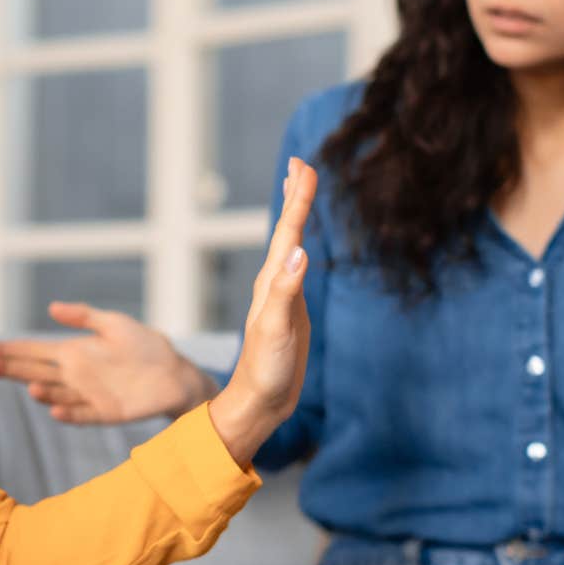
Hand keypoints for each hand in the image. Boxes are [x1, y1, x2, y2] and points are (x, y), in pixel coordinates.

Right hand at [0, 303, 214, 423]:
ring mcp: (87, 395)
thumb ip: (84, 316)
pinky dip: (68, 413)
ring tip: (28, 387)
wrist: (175, 374)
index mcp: (71, 352)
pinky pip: (82, 414)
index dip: (5, 351)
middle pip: (33, 373)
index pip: (30, 352)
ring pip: (55, 394)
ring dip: (41, 393)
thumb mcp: (114, 324)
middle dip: (8, 369)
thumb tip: (52, 308)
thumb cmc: (145, 346)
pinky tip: (55, 410)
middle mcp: (73, 375)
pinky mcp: (105, 413)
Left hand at [207, 157, 316, 464]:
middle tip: (300, 163)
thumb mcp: (276, 329)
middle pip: (285, 230)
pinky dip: (299, 246)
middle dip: (294, 196)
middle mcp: (274, 283)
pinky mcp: (291, 310)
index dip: (298, 199)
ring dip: (294, 216)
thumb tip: (299, 251)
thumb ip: (286, 291)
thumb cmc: (266, 369)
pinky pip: (295, 267)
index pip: (287, 232)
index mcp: (271, 283)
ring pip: (289, 245)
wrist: (260, 402)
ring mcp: (282, 296)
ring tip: (297, 189)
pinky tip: (300, 246)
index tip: (304, 166)